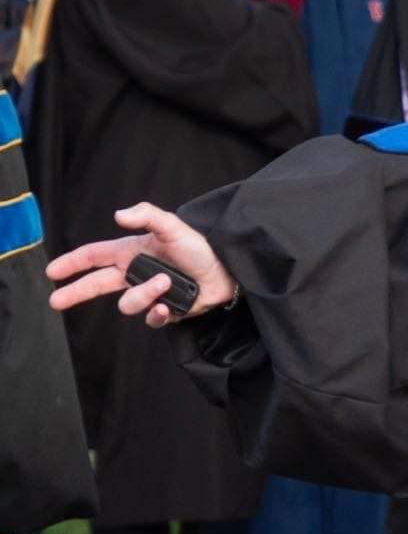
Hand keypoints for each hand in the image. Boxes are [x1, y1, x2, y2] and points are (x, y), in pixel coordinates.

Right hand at [46, 203, 236, 327]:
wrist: (228, 270)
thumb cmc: (201, 247)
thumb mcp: (174, 226)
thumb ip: (147, 216)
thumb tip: (117, 216)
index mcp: (133, 252)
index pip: (96, 256)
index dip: (73, 262)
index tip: (52, 271)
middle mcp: (136, 273)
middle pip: (97, 284)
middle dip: (76, 292)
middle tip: (55, 301)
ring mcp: (149, 293)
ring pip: (127, 303)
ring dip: (143, 294)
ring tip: (166, 282)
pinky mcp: (164, 310)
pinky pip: (150, 318)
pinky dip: (156, 313)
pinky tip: (166, 305)